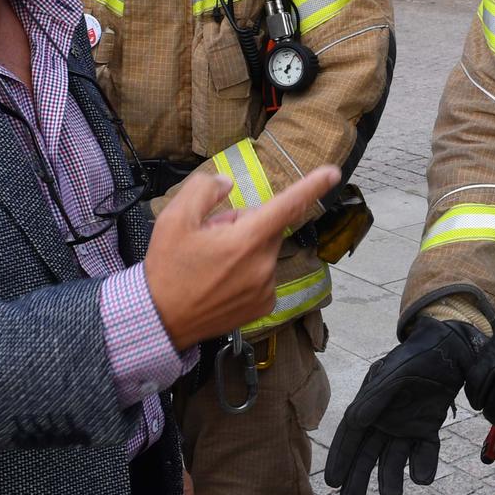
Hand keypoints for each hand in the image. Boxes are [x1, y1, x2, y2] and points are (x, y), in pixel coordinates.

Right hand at [145, 165, 338, 349]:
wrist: (161, 321)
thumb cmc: (168, 269)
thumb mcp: (174, 219)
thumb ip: (204, 190)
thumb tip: (228, 184)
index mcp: (246, 241)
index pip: (287, 206)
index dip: (312, 186)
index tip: (333, 173)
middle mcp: (263, 265)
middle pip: (265, 227)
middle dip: (242, 225)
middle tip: (210, 238)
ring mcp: (266, 288)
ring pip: (262, 251)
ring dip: (243, 250)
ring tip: (211, 264)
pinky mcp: (264, 304)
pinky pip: (262, 275)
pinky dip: (246, 272)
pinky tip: (220, 282)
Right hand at [324, 317, 484, 494]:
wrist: (452, 346)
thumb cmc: (417, 355)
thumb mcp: (393, 374)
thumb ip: (375, 397)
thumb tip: (354, 421)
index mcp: (369, 403)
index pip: (350, 435)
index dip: (341, 458)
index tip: (332, 483)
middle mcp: (385, 417)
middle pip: (368, 453)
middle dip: (359, 478)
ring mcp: (406, 423)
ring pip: (395, 457)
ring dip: (391, 477)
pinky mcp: (428, 426)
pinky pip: (424, 451)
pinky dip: (423, 465)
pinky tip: (422, 478)